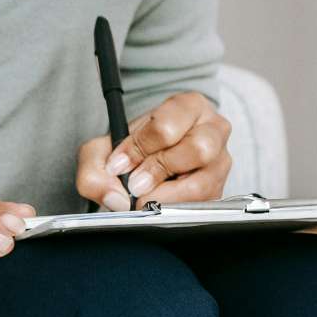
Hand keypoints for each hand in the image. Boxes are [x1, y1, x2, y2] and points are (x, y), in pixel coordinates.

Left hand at [77, 91, 232, 210]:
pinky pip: (201, 206)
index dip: (138, 149)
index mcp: (189, 106)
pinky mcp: (219, 190)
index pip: (167, 126)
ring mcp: (221, 162)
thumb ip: (95, 166)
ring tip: (145, 197)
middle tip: (135, 184)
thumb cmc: (134, 147)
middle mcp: (214, 130)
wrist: (148, 159)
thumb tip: (115, 197)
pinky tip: (159, 205)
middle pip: (197, 149)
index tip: (118, 165)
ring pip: (202, 183)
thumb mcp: (104, 148)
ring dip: (166, 196)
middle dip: (158, 170)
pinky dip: (174, 210)